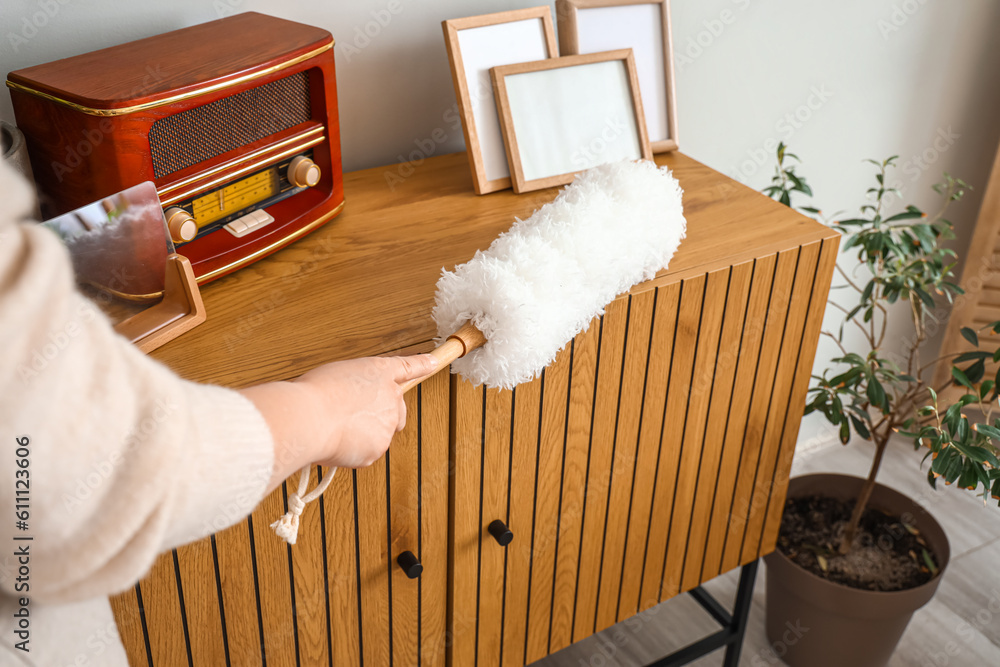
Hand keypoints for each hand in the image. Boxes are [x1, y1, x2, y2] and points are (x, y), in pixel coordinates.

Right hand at [239, 353, 438, 492]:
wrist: (309, 418)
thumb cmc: (313, 394)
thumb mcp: (334, 377)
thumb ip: (353, 388)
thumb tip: (353, 406)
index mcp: (378, 371)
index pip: (407, 366)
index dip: (422, 365)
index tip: (433, 362)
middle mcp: (390, 396)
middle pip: (397, 411)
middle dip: (383, 416)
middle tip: (354, 418)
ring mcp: (388, 423)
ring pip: (380, 434)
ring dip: (363, 434)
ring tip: (335, 428)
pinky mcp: (379, 447)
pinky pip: (367, 452)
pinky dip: (353, 451)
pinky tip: (336, 441)